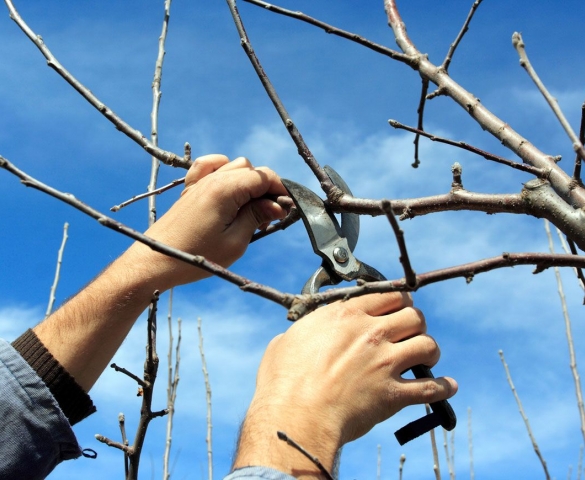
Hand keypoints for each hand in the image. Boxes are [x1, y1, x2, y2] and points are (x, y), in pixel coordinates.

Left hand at [127, 154, 288, 288]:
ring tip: (250, 208)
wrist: (157, 260)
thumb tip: (277, 204)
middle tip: (269, 216)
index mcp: (225, 190)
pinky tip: (229, 187)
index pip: (263, 177)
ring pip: (234, 165)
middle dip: (265, 188)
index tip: (287, 208)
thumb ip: (257, 217)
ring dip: (248, 182)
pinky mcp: (190, 189)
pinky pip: (210, 165)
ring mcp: (199, 181)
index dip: (280, 190)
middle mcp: (212, 179)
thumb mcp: (235, 242)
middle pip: (251, 170)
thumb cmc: (197, 256)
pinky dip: (223, 169)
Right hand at [232, 292, 456, 476]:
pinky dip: (442, 388)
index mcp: (346, 316)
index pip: (389, 295)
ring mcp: (385, 363)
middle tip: (410, 333)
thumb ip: (305, 332)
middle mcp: (371, 334)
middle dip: (416, 323)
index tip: (399, 308)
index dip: (398, 300)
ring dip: (429, 351)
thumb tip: (303, 334)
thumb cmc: (283, 382)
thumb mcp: (286, 342)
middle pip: (415, 316)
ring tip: (425, 358)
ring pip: (428, 346)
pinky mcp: (393, 394)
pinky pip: (431, 388)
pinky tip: (446, 386)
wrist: (295, 417)